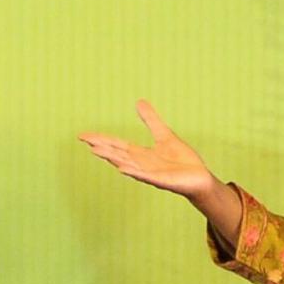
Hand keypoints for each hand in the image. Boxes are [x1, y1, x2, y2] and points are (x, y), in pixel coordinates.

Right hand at [79, 101, 222, 199]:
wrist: (200, 178)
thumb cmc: (182, 161)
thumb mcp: (164, 135)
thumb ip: (151, 120)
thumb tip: (139, 102)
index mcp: (140, 154)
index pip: (116, 145)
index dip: (100, 139)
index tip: (83, 135)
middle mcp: (141, 164)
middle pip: (117, 153)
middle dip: (101, 147)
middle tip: (85, 140)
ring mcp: (150, 173)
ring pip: (126, 164)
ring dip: (111, 158)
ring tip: (96, 151)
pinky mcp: (162, 181)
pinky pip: (145, 177)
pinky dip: (133, 172)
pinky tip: (122, 168)